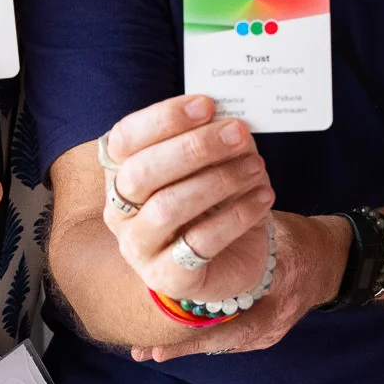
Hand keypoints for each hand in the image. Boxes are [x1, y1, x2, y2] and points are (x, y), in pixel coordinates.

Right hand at [101, 95, 276, 301]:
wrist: (237, 253)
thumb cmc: (219, 197)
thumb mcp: (217, 160)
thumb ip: (215, 136)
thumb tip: (228, 118)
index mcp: (122, 171)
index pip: (125, 138)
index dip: (163, 119)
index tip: (207, 104)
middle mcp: (120, 210)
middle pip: (141, 172)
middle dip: (194, 148)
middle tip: (238, 133)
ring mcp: (139, 248)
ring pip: (167, 207)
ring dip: (219, 181)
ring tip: (256, 167)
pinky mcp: (167, 278)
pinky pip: (199, 243)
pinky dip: (237, 215)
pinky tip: (262, 198)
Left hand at [130, 211, 350, 361]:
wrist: (335, 258)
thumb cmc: (306, 247)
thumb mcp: (280, 243)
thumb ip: (245, 248)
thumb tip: (198, 237)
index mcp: (270, 315)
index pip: (223, 335)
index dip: (187, 341)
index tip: (156, 351)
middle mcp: (264, 331)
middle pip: (216, 342)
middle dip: (180, 345)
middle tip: (143, 353)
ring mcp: (262, 330)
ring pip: (219, 338)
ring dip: (187, 339)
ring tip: (149, 348)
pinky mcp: (259, 324)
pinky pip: (226, 330)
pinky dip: (202, 329)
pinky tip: (178, 326)